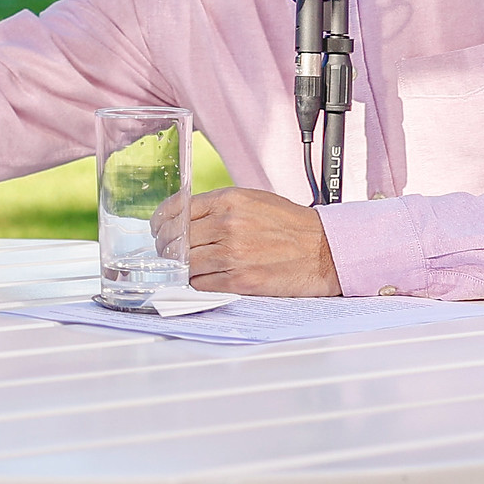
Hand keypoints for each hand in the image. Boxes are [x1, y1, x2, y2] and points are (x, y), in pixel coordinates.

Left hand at [156, 187, 341, 295]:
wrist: (325, 251)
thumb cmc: (291, 225)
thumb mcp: (253, 200)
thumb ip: (217, 206)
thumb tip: (182, 217)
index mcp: (228, 200)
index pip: (175, 210)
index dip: (160, 222)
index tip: (157, 230)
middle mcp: (227, 224)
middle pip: (176, 238)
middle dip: (168, 247)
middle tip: (169, 253)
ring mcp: (233, 253)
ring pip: (185, 262)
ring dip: (182, 267)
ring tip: (188, 268)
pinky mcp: (240, 280)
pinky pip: (201, 283)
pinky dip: (197, 283)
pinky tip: (204, 279)